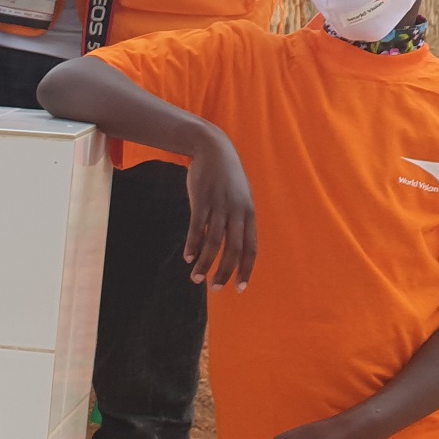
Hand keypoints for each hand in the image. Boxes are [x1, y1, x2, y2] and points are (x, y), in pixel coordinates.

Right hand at [183, 126, 256, 290]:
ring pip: (214, 242)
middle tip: (216, 289)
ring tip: (195, 278)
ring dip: (204, 263)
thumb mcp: (238, 198)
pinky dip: (192, 244)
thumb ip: (236, 221)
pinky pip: (197, 228)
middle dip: (225, 272)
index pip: (250, 248)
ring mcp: (220, 206)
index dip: (245, 270)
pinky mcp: (202, 200)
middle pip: (233, 249)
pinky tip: (187, 257)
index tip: (239, 288)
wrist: (213, 149)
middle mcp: (237, 212)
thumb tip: (227, 245)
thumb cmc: (226, 178)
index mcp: (249, 214)